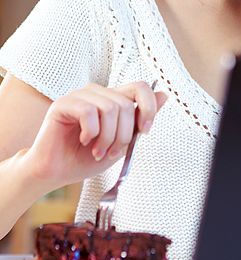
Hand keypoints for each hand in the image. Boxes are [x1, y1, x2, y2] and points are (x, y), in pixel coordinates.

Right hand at [22, 82, 167, 189]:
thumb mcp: (122, 142)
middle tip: (111, 152)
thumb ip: (140, 119)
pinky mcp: (63, 103)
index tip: (145, 131)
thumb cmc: (86, 158)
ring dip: (107, 137)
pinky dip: (91, 132)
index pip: (140, 87)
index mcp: (112, 99)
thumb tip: (165, 94)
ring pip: (110, 108)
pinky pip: (89, 112)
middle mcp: (97, 93)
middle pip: (126, 104)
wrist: (56, 173)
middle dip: (123, 135)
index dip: (149, 107)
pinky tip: (83, 141)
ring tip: (97, 151)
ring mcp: (80, 95)